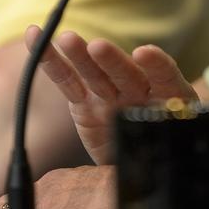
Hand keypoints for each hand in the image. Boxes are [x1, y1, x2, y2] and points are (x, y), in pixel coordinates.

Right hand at [28, 25, 196, 164]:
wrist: (146, 158)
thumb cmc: (163, 150)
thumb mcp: (172, 152)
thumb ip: (167, 150)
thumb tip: (168, 171)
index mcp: (169, 96)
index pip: (166, 76)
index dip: (156, 64)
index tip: (144, 53)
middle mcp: (137, 89)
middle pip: (126, 73)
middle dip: (112, 61)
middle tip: (99, 47)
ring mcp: (109, 94)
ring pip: (94, 72)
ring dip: (80, 55)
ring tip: (67, 38)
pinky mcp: (84, 102)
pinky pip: (68, 80)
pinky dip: (51, 61)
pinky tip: (35, 36)